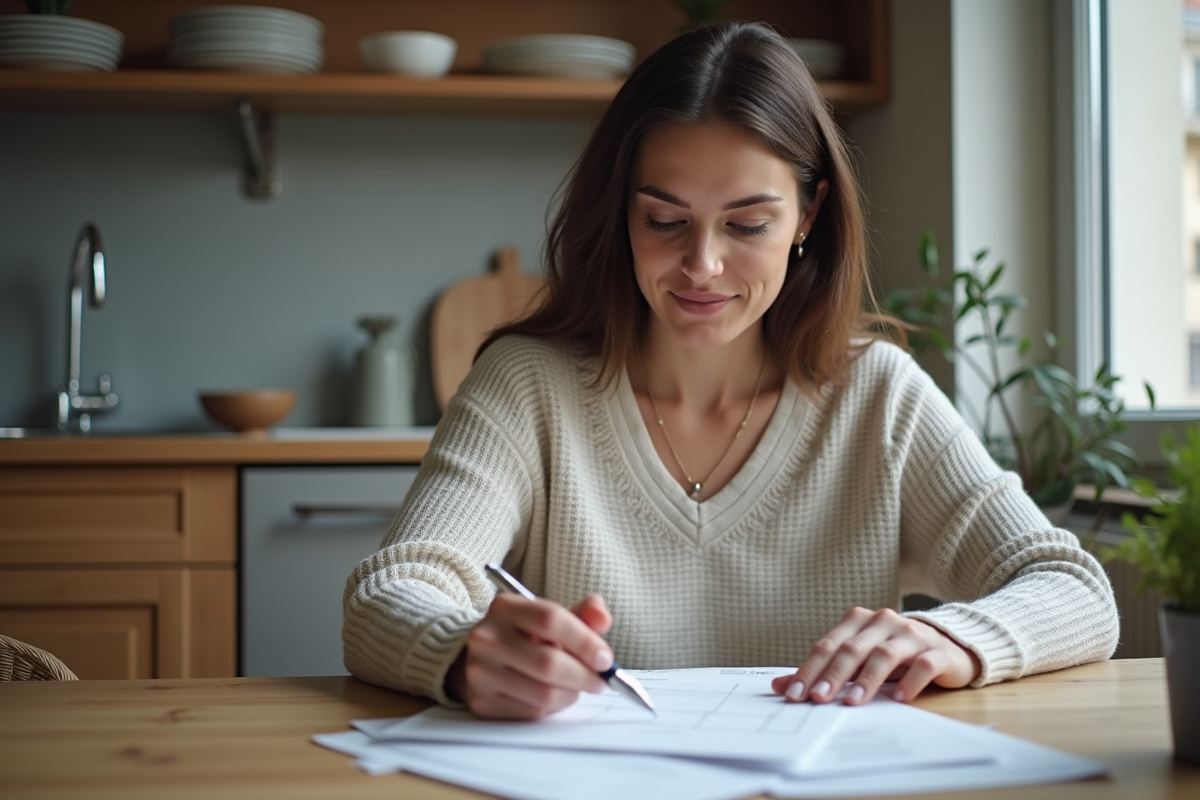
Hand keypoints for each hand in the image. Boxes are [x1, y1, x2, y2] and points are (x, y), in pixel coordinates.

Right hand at [449, 592, 614, 719]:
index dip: (585, 641)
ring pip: (543, 694)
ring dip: (571, 695)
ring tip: (575, 688)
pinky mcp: (482, 701)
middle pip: (548, 662)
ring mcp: (480, 672)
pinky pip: (531, 713)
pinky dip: (552, 709)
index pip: (551, 620)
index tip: (605, 658)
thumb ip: (583, 614)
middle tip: (599, 680)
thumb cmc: (525, 636)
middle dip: (584, 676)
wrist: (482, 657)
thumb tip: (602, 619)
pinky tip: (552, 697)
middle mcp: (487, 637)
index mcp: (505, 607)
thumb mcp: (551, 616)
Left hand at [771, 607, 980, 705]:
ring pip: (884, 654)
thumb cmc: (895, 655)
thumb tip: (781, 685)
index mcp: (859, 620)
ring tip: (853, 702)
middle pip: (852, 648)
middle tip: (818, 699)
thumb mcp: (859, 660)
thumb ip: (823, 670)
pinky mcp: (938, 651)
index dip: (810, 669)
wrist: (950, 646)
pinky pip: (922, 664)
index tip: (795, 694)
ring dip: (866, 680)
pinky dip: (909, 681)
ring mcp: (912, 634)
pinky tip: (899, 698)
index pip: (828, 645)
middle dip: (833, 675)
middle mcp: (884, 621)